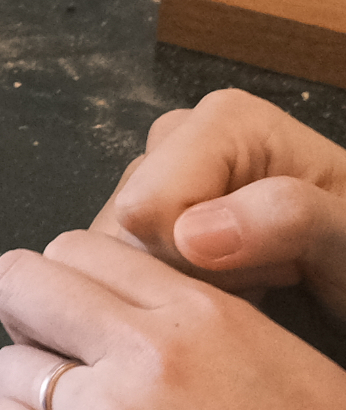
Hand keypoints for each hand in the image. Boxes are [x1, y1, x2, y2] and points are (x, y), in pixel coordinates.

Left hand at [0, 226, 345, 409]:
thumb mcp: (274, 355)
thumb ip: (191, 315)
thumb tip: (119, 300)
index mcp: (203, 315)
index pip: (77, 247)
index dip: (70, 278)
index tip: (79, 307)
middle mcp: (149, 357)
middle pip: (18, 283)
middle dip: (27, 311)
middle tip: (53, 345)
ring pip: (6, 365)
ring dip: (29, 385)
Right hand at [94, 88, 345, 317]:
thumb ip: (286, 219)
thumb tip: (188, 235)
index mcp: (222, 122)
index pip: (146, 206)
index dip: (196, 257)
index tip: (273, 267)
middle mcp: (180, 138)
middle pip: (129, 227)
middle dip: (189, 271)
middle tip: (271, 275)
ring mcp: (161, 173)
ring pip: (123, 248)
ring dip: (186, 284)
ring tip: (258, 279)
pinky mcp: (155, 210)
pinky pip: (130, 263)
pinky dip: (179, 287)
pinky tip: (234, 282)